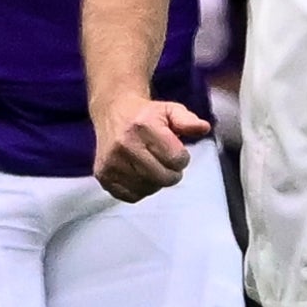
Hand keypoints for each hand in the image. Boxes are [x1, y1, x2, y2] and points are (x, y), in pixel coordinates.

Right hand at [95, 90, 212, 199]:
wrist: (113, 112)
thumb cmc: (146, 115)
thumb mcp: (170, 110)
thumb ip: (188, 120)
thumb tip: (203, 128)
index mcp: (143, 126)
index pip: (176, 159)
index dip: (182, 158)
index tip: (176, 151)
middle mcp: (124, 144)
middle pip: (163, 177)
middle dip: (172, 172)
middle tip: (167, 162)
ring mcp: (112, 162)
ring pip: (148, 188)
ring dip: (156, 181)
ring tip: (152, 165)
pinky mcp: (103, 176)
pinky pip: (132, 196)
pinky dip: (141, 189)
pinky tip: (140, 174)